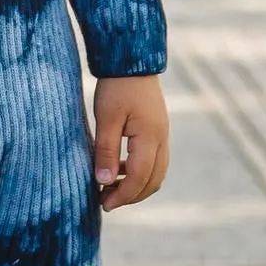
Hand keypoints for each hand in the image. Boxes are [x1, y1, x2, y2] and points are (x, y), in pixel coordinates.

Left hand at [92, 74, 169, 211]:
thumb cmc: (116, 87)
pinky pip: (154, 161)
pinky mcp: (158, 130)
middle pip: (153, 181)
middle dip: (131, 196)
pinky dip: (139, 172)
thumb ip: (106, 151)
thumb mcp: (106, 118)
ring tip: (110, 188)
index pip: (140, 178)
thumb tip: (104, 183)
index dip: (123, 196)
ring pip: (156, 173)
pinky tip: (118, 169)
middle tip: (106, 202)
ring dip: (136, 186)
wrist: (132, 60)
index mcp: (150, 137)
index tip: (103, 204)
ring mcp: (162, 135)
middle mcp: (162, 139)